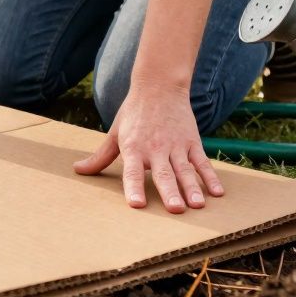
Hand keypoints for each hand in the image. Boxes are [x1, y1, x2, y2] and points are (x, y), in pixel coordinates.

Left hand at [73, 84, 223, 212]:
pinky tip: (217, 193)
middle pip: (163, 173)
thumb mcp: (114, 133)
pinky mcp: (193, 142)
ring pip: (186, 170)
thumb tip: (78, 170)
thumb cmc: (133, 114)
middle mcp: (156, 148)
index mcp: (134, 148)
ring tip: (197, 206)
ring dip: (192, 188)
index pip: (132, 171)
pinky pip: (203, 162)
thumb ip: (100, 156)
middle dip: (170, 191)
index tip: (137, 204)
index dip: (134, 187)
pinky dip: (211, 177)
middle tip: (175, 209)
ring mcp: (176, 145)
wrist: (159, 86)